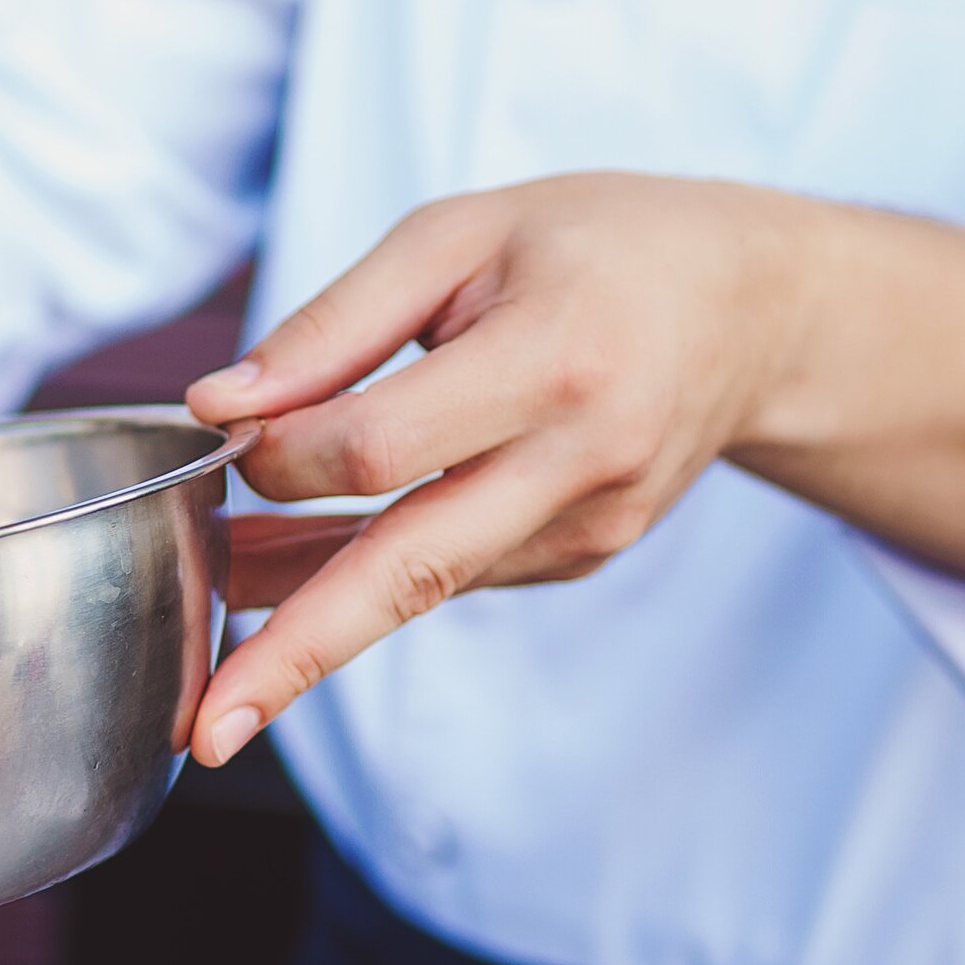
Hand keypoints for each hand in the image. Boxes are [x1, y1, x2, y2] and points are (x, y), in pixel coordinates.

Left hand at [182, 175, 797, 766]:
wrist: (757, 310)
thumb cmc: (600, 245)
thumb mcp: (461, 233)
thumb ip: (336, 322)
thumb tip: (219, 405)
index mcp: (554, 365)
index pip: (380, 449)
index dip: (282, 454)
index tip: (216, 429)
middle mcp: (580, 467)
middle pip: (408, 572)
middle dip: (297, 656)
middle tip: (207, 731)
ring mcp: (587, 529)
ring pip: (419, 586)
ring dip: (306, 615)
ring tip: (207, 649)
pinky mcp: (580, 557)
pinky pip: (450, 574)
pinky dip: (367, 577)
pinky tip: (295, 574)